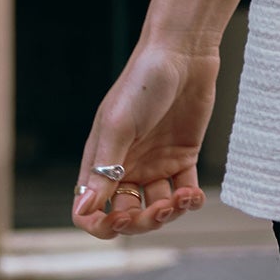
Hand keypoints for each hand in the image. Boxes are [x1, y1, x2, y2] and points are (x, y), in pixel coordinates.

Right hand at [72, 36, 219, 238]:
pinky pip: (183, 192)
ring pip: (157, 208)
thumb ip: (104, 168)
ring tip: (184, 198)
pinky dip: (189, 201)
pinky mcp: (182, 157)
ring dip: (169, 213)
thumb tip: (84, 209)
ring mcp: (154, 164)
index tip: (122, 221)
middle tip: (161, 209)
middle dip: (143, 221)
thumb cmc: (143, 83)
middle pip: (127, 215)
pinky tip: (194, 196)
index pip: (90, 210)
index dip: (102, 225)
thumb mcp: (119, 125)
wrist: (182, 54)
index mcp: (100, 161)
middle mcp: (125, 167)